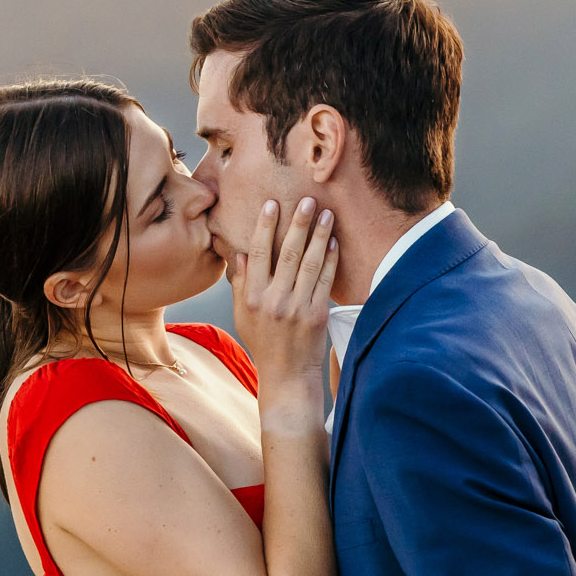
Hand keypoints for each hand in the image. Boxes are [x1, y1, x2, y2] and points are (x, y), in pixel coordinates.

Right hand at [228, 197, 335, 410]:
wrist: (287, 376)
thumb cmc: (263, 343)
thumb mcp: (243, 315)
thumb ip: (242, 284)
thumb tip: (241, 254)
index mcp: (253, 297)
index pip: (259, 253)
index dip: (265, 226)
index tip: (272, 204)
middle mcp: (274, 300)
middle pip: (288, 253)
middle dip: (298, 223)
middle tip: (307, 200)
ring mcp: (297, 307)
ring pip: (310, 263)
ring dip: (319, 236)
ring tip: (326, 214)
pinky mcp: (318, 314)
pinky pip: (325, 280)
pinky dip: (330, 259)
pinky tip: (333, 242)